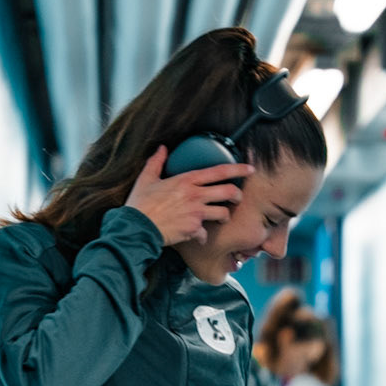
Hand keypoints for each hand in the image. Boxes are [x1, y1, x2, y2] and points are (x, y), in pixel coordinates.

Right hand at [125, 146, 252, 245]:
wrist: (137, 227)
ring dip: (224, 216)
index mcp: (187, 180)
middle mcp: (195, 195)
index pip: (218, 171)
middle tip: (236, 198)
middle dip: (237, 195)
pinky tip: (198, 237)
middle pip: (228, 192)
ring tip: (220, 217)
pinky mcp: (193, 229)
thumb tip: (161, 149)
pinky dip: (202, 236)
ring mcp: (196, 213)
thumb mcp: (146, 179)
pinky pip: (206, 233)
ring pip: (223, 213)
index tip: (249, 168)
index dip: (237, 169)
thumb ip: (156, 162)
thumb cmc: (140, 204)